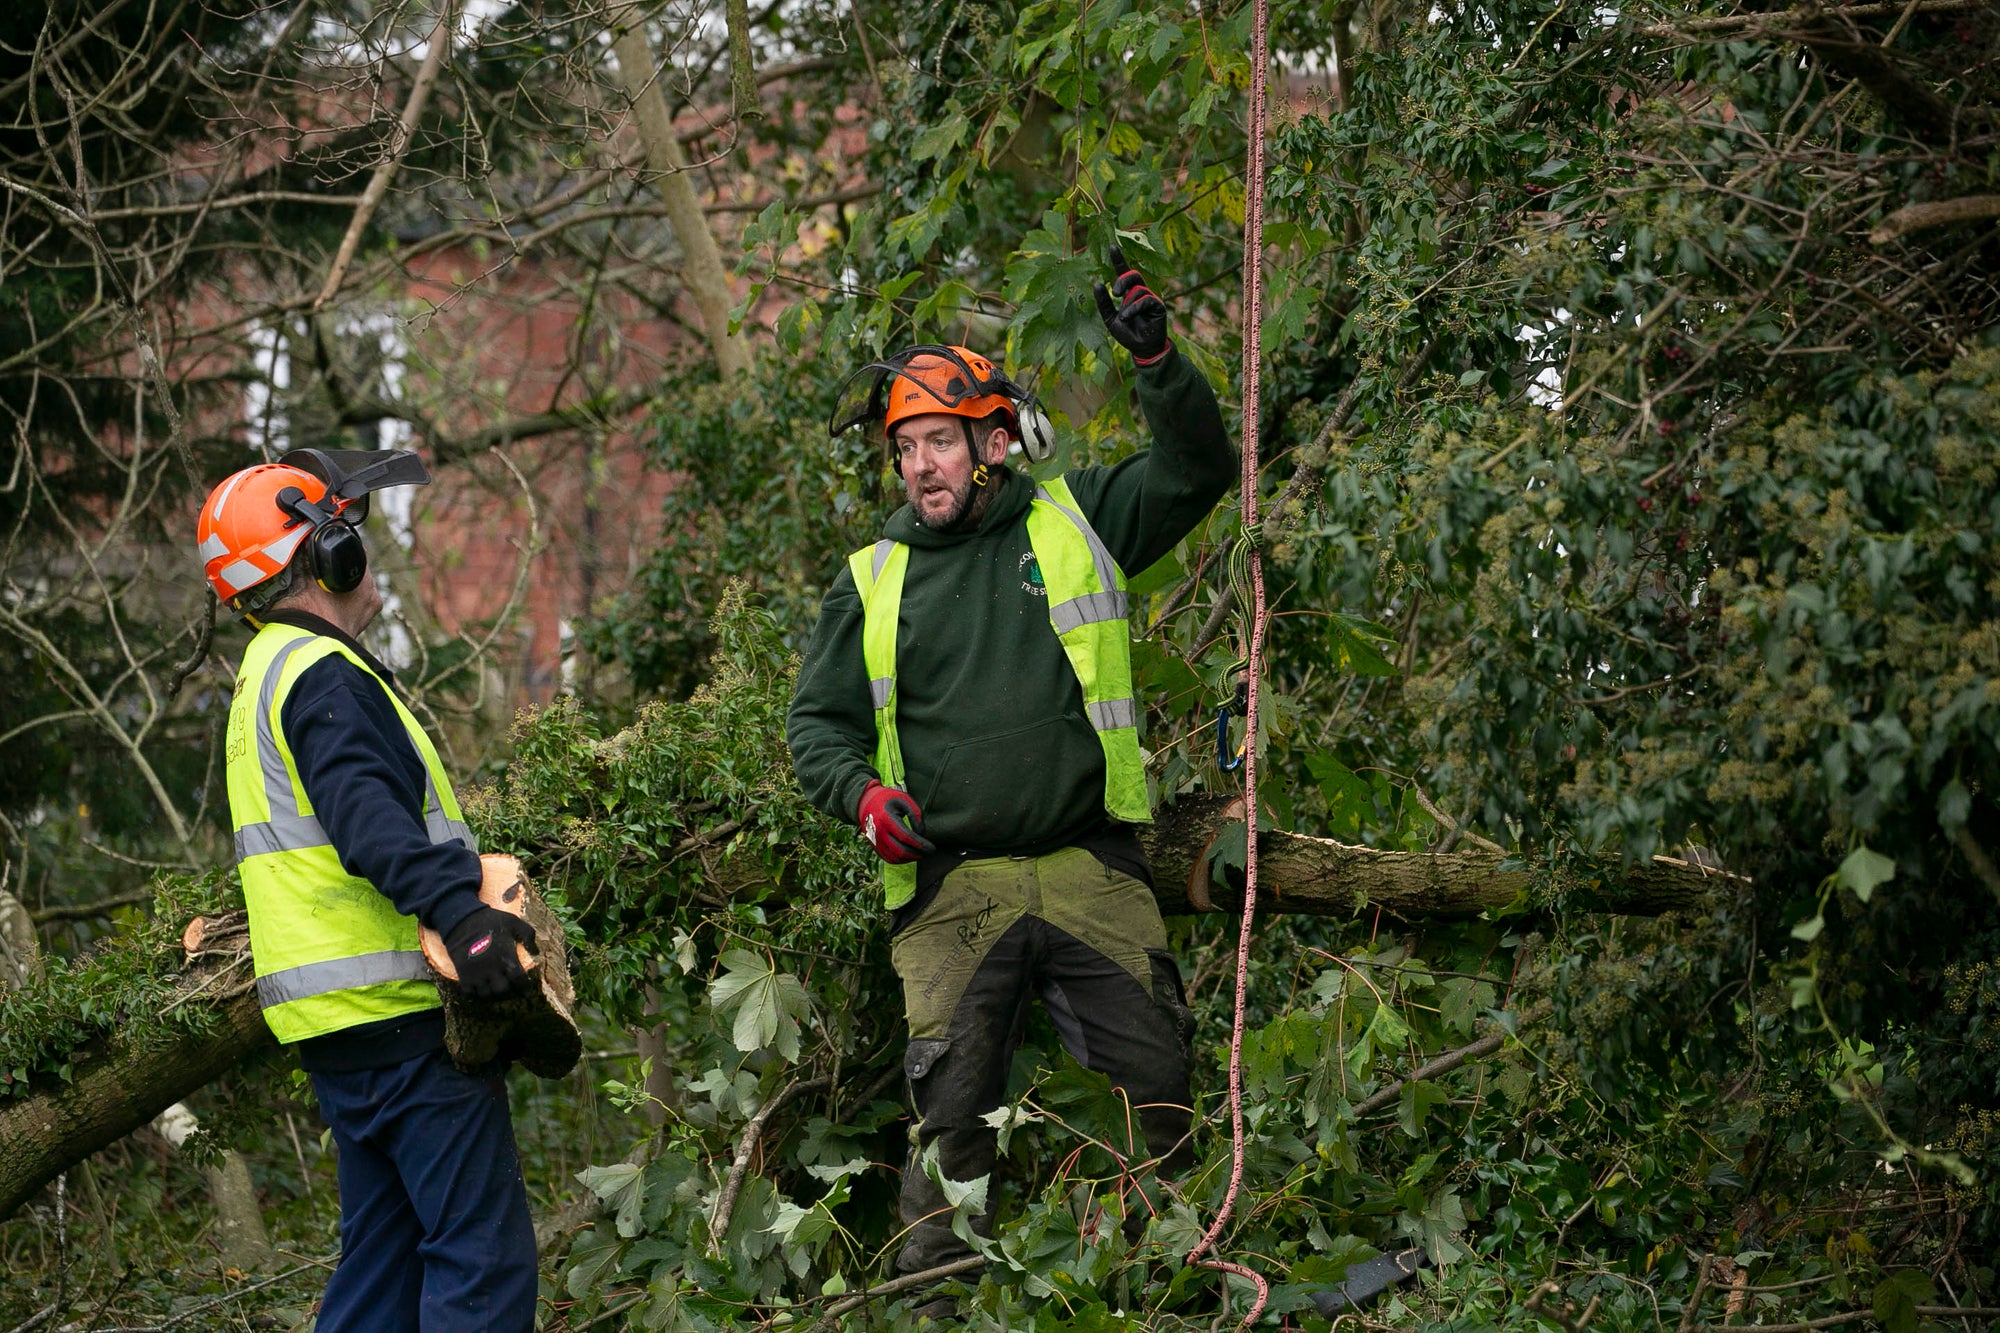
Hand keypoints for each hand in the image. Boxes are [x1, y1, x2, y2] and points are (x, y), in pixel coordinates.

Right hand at [443, 906, 539, 999]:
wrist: (462, 920)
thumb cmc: (491, 920)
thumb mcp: (514, 922)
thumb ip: (528, 935)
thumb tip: (536, 952)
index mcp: (506, 957)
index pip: (519, 981)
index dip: (524, 985)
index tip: (525, 984)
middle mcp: (491, 969)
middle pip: (502, 991)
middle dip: (509, 992)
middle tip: (510, 987)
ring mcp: (476, 973)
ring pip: (486, 995)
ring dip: (493, 994)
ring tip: (496, 988)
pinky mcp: (463, 974)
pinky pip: (469, 994)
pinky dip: (476, 994)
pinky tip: (481, 988)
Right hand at [856, 779, 934, 863]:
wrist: (865, 802)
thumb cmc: (887, 799)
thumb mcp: (903, 799)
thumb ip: (916, 813)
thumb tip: (921, 832)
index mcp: (886, 819)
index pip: (906, 837)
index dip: (920, 844)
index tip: (932, 848)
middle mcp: (879, 833)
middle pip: (901, 851)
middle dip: (917, 854)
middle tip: (929, 852)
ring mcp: (875, 842)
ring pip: (895, 858)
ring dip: (910, 858)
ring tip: (920, 853)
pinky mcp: (875, 847)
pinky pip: (889, 859)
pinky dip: (901, 860)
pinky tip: (910, 855)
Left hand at [1092, 243, 1171, 364]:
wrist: (1141, 348)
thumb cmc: (1127, 334)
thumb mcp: (1110, 319)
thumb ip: (1104, 303)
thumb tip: (1097, 283)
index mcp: (1128, 293)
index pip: (1124, 272)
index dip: (1119, 259)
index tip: (1112, 246)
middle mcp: (1139, 292)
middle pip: (1132, 275)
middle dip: (1123, 279)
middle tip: (1115, 292)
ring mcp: (1150, 298)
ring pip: (1138, 290)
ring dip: (1128, 305)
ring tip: (1124, 318)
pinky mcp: (1158, 306)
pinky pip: (1146, 299)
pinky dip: (1135, 308)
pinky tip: (1127, 317)